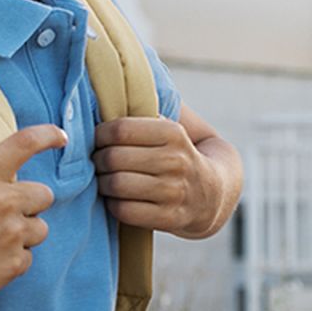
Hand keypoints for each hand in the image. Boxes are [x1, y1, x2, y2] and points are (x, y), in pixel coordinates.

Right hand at [0, 125, 63, 309]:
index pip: (23, 144)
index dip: (47, 135)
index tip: (60, 137)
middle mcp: (3, 203)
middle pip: (45, 194)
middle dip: (30, 203)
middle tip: (3, 214)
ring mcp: (12, 235)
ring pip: (40, 228)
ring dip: (24, 234)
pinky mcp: (15, 264)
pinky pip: (28, 257)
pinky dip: (12, 259)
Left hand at [93, 117, 226, 237]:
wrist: (214, 193)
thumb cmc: (178, 155)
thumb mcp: (171, 128)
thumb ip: (144, 110)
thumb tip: (107, 93)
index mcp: (174, 133)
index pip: (120, 129)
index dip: (100, 134)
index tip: (99, 139)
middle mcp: (176, 161)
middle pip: (114, 158)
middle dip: (98, 160)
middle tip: (98, 161)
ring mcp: (174, 192)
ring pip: (116, 185)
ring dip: (103, 183)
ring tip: (106, 179)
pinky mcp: (170, 218)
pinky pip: (124, 211)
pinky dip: (114, 204)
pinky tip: (118, 198)